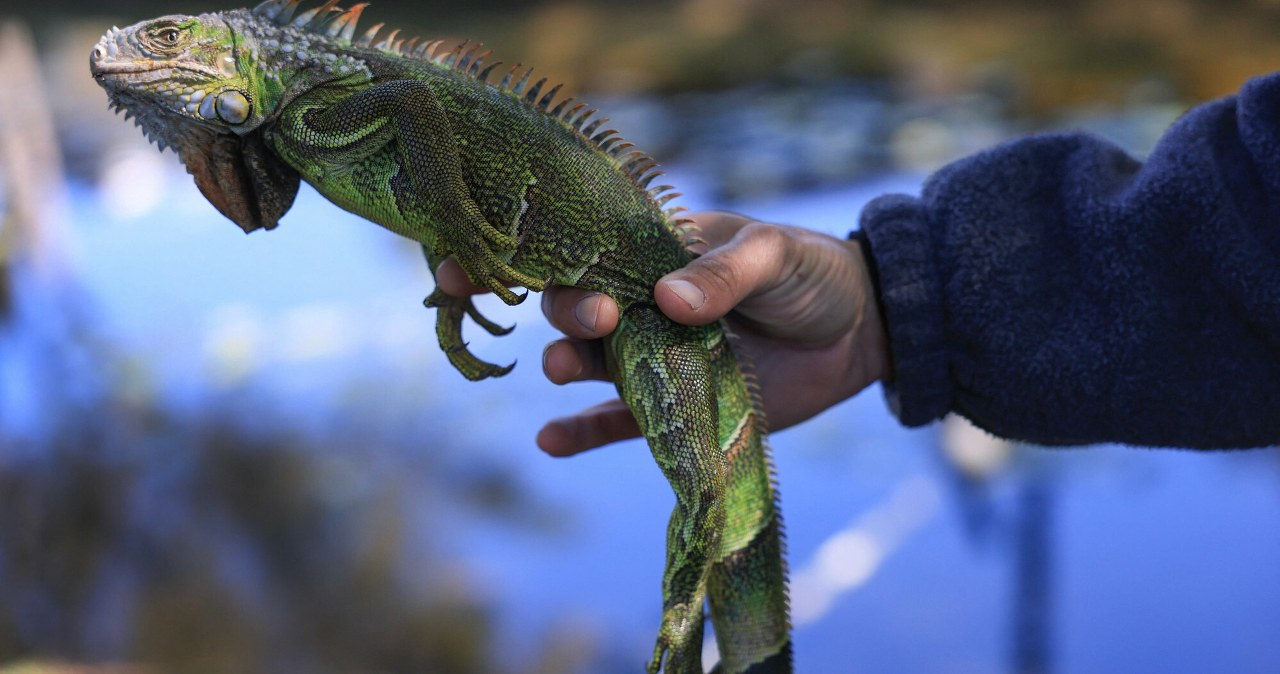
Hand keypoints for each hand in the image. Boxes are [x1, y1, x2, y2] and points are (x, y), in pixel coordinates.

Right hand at [436, 211, 890, 454]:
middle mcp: (641, 303)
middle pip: (576, 307)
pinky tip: (550, 439)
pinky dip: (583, 432)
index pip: (579, 247)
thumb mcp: (775, 256)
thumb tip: (666, 299)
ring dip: (568, 366)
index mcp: (654, 252)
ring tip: (567, 372)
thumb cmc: (813, 273)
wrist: (861, 331)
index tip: (473, 260)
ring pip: (590, 364)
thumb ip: (723, 272)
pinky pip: (619, 424)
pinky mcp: (675, 407)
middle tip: (596, 318)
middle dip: (568, 311)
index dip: (524, 253)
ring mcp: (655, 357)